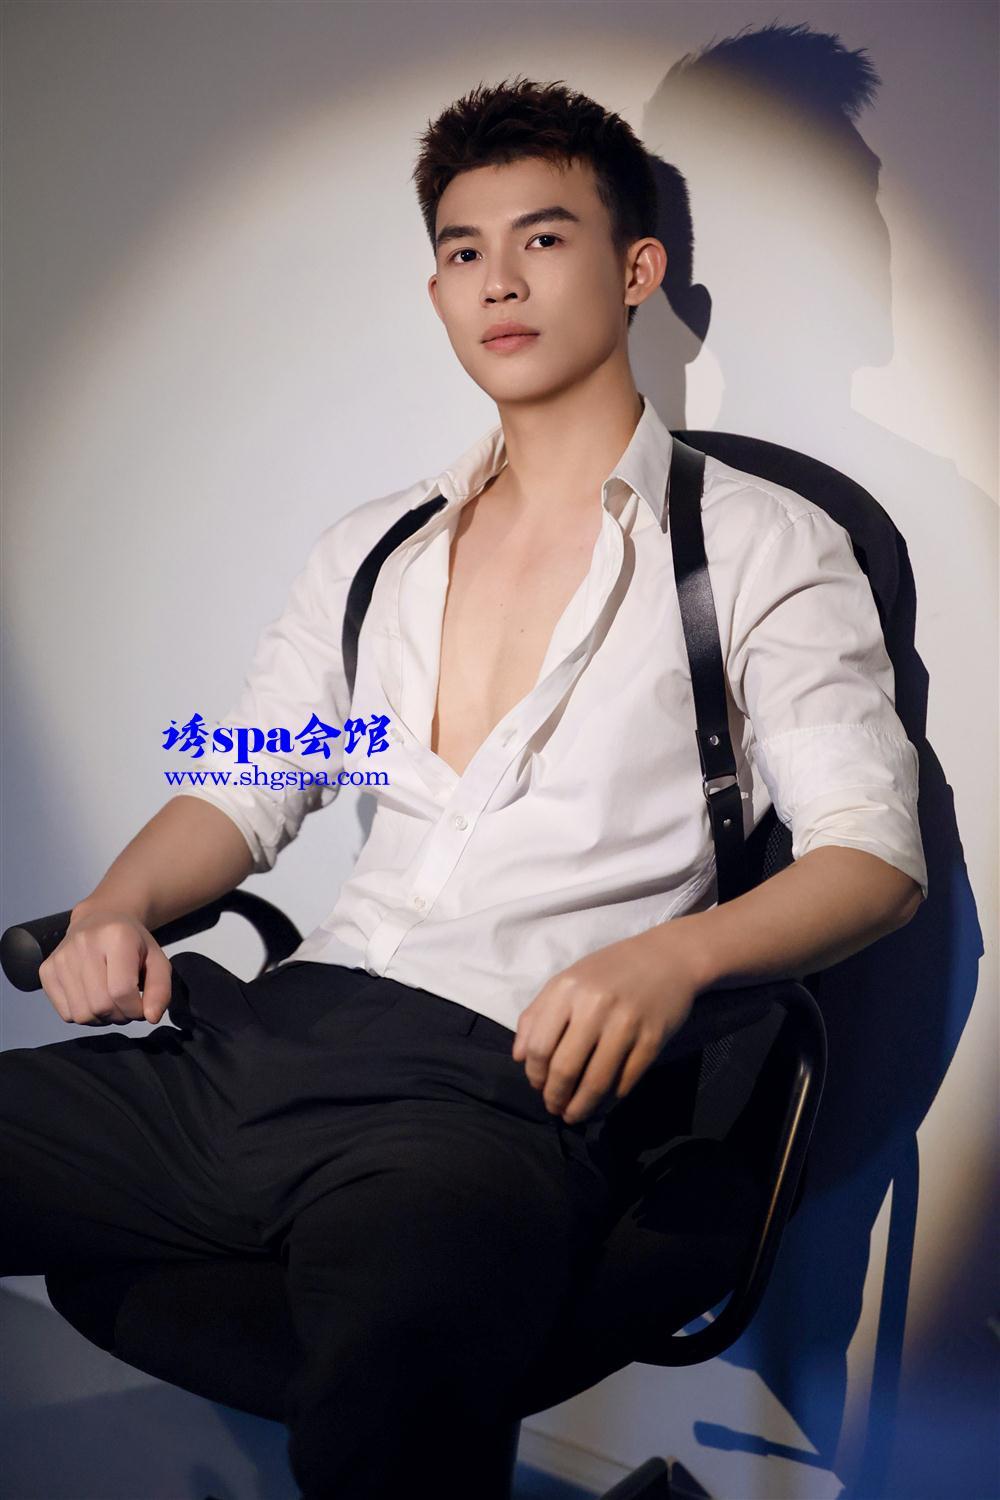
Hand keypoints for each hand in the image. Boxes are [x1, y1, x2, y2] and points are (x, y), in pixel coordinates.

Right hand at [38, 908, 172, 1025]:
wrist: (99, 919)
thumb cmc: (131, 942)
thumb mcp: (157, 960)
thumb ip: (161, 989)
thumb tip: (151, 1017)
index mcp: (116, 936)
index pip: (122, 991)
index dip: (136, 1010)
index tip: (141, 1006)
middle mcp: (84, 943)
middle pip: (101, 1006)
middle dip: (120, 1015)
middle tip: (126, 1004)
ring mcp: (61, 957)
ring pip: (82, 1014)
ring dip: (101, 1018)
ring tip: (110, 1000)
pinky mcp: (46, 971)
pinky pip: (66, 1013)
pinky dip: (83, 1014)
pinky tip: (92, 997)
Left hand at [511, 928, 701, 1123]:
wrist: (666, 957)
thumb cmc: (609, 971)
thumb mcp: (567, 981)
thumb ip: (536, 1015)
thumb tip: (519, 1058)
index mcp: (567, 990)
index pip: (540, 1047)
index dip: (535, 1075)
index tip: (538, 1086)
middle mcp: (595, 1006)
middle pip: (565, 1069)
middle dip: (555, 1097)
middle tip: (554, 1107)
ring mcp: (626, 1024)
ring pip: (596, 1082)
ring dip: (581, 1107)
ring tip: (574, 1114)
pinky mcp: (652, 1040)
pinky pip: (626, 1081)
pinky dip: (611, 1098)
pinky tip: (602, 1101)